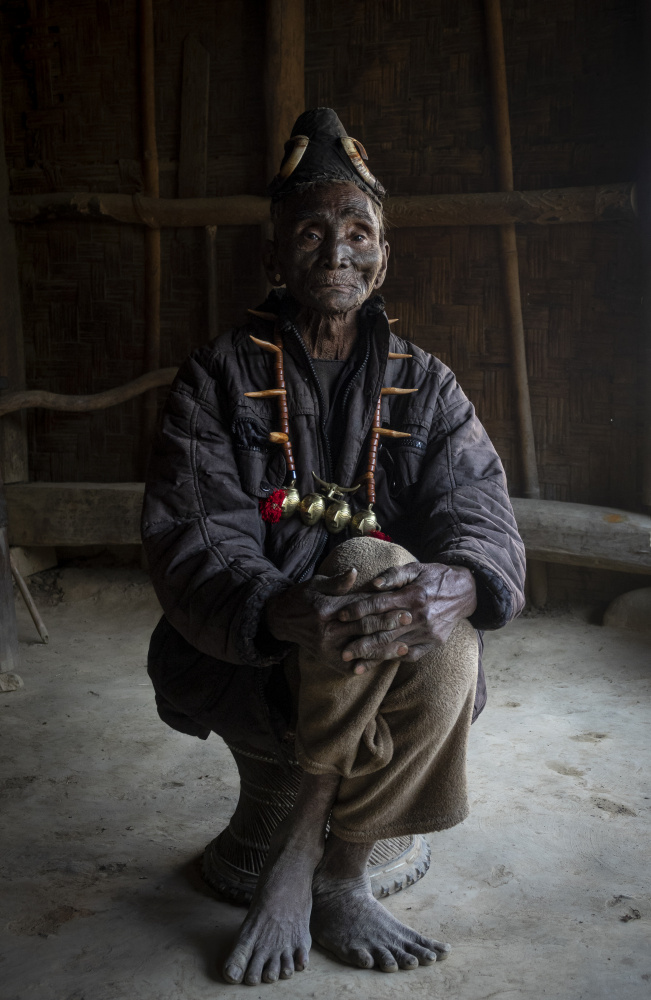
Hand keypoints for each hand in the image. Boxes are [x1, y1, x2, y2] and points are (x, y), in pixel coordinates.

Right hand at [266, 569, 412, 674]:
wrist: (281, 619)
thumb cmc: (303, 597)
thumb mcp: (316, 583)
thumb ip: (338, 582)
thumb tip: (355, 572)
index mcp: (327, 609)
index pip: (360, 607)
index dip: (382, 606)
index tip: (402, 604)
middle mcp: (327, 631)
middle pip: (364, 628)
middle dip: (388, 624)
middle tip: (409, 620)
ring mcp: (327, 649)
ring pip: (361, 649)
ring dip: (384, 649)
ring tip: (404, 647)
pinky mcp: (328, 660)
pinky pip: (352, 664)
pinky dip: (369, 663)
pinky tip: (385, 662)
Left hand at [337, 562, 476, 671]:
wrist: (466, 591)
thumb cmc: (435, 577)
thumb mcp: (416, 568)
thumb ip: (394, 574)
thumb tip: (374, 584)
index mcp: (413, 595)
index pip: (379, 605)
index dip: (358, 610)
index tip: (341, 616)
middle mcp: (420, 616)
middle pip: (385, 632)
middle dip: (362, 644)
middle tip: (343, 653)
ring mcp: (428, 632)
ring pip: (396, 647)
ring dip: (374, 657)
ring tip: (355, 665)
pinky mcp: (435, 643)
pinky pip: (411, 654)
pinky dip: (394, 659)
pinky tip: (378, 664)